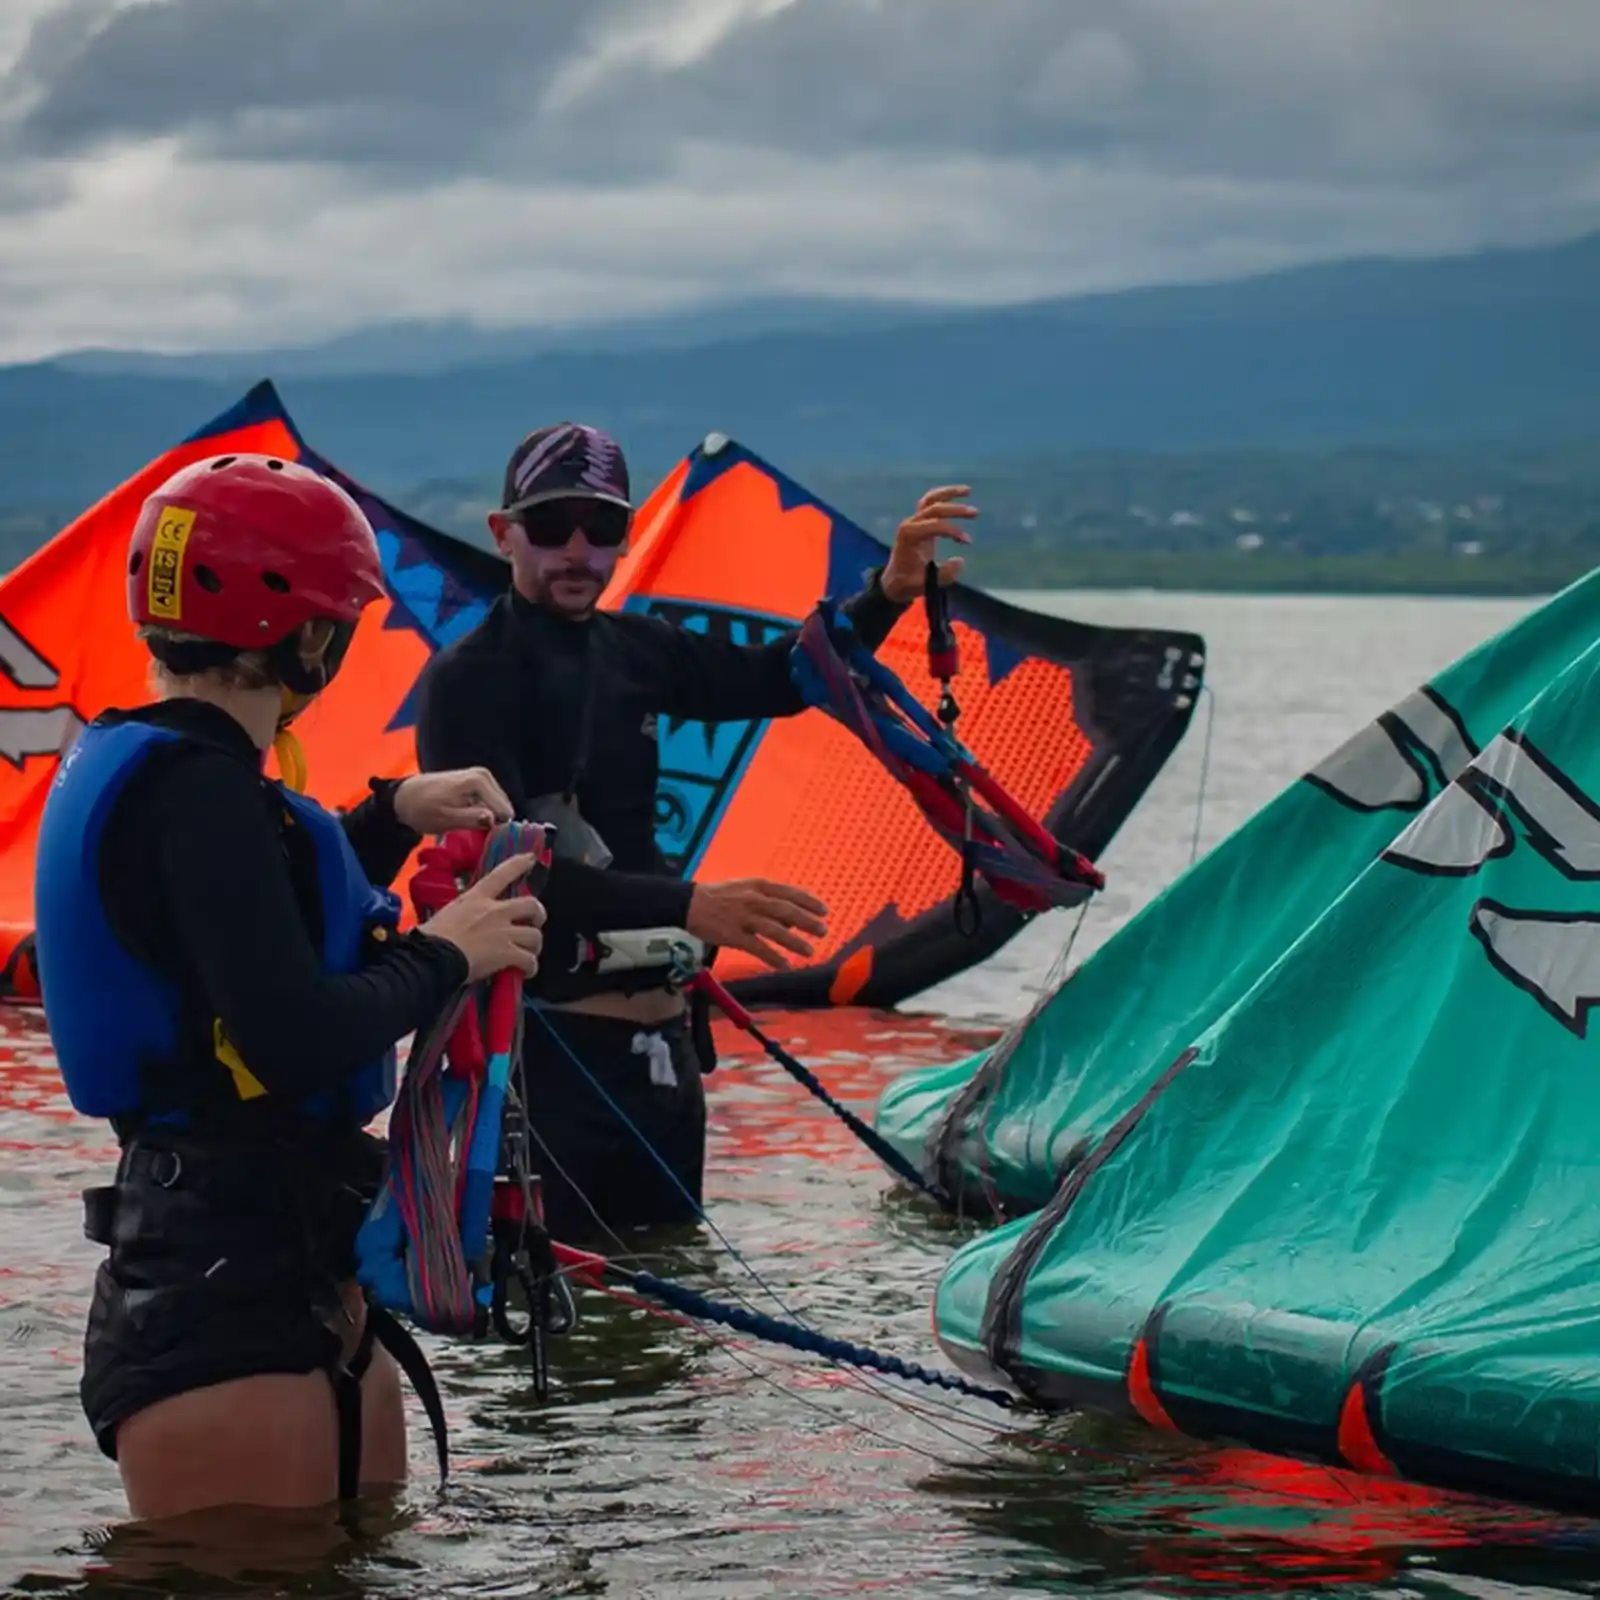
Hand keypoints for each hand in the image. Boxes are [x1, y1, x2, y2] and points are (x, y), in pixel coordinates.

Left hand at [394, 767, 513, 833]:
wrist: (404, 797)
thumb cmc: (422, 809)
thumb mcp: (446, 819)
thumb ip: (472, 819)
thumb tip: (494, 820)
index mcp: (479, 781)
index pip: (504, 811)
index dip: (495, 827)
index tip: (481, 836)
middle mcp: (484, 775)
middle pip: (503, 808)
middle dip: (492, 821)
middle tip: (474, 831)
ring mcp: (482, 776)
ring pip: (498, 806)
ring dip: (487, 818)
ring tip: (469, 824)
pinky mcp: (478, 782)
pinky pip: (490, 802)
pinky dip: (482, 812)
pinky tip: (469, 817)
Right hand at [421, 853, 546, 980]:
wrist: (433, 957)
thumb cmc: (431, 938)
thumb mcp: (447, 914)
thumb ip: (463, 914)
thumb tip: (464, 925)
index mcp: (476, 898)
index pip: (501, 874)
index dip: (519, 864)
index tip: (531, 858)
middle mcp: (495, 911)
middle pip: (531, 905)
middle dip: (538, 914)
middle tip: (535, 923)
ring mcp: (503, 931)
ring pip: (534, 935)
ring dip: (534, 945)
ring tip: (529, 953)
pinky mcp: (507, 953)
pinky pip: (529, 960)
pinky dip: (531, 967)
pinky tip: (526, 971)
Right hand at [686, 879, 828, 970]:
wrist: (690, 903)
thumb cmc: (720, 895)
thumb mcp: (746, 888)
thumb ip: (769, 899)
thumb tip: (792, 917)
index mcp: (758, 886)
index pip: (789, 893)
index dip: (809, 902)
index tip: (824, 911)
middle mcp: (753, 900)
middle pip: (786, 911)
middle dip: (807, 922)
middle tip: (823, 931)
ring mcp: (743, 918)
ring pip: (775, 930)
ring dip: (794, 942)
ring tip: (809, 952)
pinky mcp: (733, 935)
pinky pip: (758, 948)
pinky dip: (773, 957)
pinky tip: (785, 965)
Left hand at [880, 484, 975, 604]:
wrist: (894, 581)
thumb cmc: (907, 583)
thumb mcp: (923, 584)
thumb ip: (942, 575)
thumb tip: (960, 561)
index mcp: (909, 536)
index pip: (934, 525)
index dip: (952, 531)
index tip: (967, 541)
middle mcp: (910, 524)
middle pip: (934, 509)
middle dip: (955, 509)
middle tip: (975, 513)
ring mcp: (913, 521)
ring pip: (930, 499)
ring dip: (948, 493)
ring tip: (968, 490)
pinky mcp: (918, 522)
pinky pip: (929, 503)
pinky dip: (943, 496)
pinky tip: (959, 494)